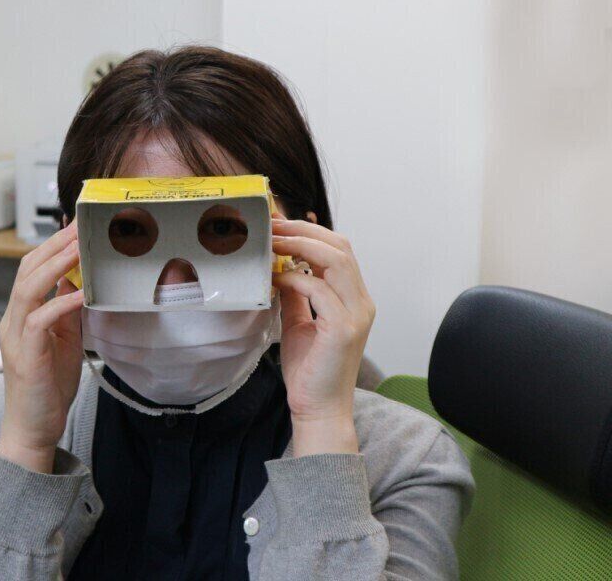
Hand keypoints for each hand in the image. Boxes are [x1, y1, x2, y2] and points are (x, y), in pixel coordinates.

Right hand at [0, 220, 84, 472]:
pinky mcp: (27, 355)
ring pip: (28, 288)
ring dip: (55, 264)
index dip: (53, 244)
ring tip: (80, 246)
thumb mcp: (63, 340)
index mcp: (23, 314)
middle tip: (81, 224)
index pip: (33, 268)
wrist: (34, 428)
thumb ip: (67, 312)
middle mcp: (14, 320)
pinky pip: (39, 320)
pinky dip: (60, 303)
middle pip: (27, 269)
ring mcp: (17, 337)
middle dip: (55, 244)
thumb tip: (79, 282)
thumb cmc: (48, 386)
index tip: (77, 225)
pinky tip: (81, 293)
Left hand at [270, 212, 375, 455]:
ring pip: (337, 260)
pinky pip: (320, 290)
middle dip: (303, 231)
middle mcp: (361, 302)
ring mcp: (356, 314)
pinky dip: (296, 279)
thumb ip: (296, 295)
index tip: (278, 224)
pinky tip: (276, 280)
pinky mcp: (343, 329)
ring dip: (301, 247)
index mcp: (354, 298)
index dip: (309, 232)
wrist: (319, 409)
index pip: (339, 250)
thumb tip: (278, 269)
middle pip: (340, 247)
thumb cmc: (310, 370)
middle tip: (272, 227)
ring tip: (273, 244)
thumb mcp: (299, 323)